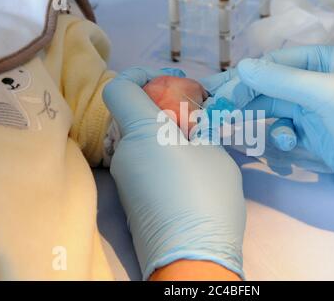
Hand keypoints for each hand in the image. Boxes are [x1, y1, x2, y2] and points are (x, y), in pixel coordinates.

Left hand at [103, 67, 245, 279]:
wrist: (193, 257)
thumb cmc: (207, 196)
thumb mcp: (213, 152)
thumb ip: (199, 129)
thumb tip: (192, 123)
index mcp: (142, 133)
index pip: (120, 88)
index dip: (139, 76)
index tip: (165, 81)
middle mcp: (124, 152)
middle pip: (133, 115)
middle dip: (162, 108)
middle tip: (196, 117)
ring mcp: (124, 177)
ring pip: (140, 140)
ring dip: (164, 134)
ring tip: (198, 144)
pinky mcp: (130, 197)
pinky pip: (142, 162)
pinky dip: (160, 156)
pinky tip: (188, 169)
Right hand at [202, 46, 333, 221]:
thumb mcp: (326, 93)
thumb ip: (282, 80)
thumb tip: (242, 67)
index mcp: (323, 61)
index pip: (274, 64)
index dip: (244, 78)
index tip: (217, 92)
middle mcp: (317, 83)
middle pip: (270, 88)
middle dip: (243, 100)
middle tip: (212, 112)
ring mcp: (315, 112)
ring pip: (274, 111)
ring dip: (258, 121)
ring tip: (234, 130)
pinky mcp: (315, 138)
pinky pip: (285, 132)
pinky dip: (279, 138)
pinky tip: (284, 145)